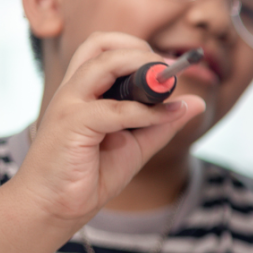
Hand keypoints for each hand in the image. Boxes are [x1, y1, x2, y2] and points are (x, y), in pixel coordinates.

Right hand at [13, 32, 205, 223]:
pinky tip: (164, 117)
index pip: (106, 47)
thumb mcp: (137, 145)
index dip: (141, 50)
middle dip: (141, 50)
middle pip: (101, 43)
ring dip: (143, 68)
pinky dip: (146, 111)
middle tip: (169, 71)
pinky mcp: (71, 124)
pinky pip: (116, 109)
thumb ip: (164, 122)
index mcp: (84, 90)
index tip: (171, 69)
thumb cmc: (89, 176)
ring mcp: (69, 103)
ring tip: (167, 87)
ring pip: (105, 63)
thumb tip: (198, 103)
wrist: (53, 209)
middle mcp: (73, 89)